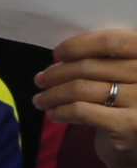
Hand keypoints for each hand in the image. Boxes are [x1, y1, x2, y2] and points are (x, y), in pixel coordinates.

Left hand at [38, 31, 136, 167]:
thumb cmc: (127, 106)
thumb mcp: (124, 77)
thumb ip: (106, 60)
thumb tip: (60, 54)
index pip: (113, 41)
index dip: (80, 45)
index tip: (58, 53)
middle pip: (91, 66)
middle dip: (58, 73)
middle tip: (40, 79)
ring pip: (81, 89)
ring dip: (53, 93)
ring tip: (40, 98)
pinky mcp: (129, 126)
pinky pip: (81, 110)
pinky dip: (61, 111)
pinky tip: (52, 113)